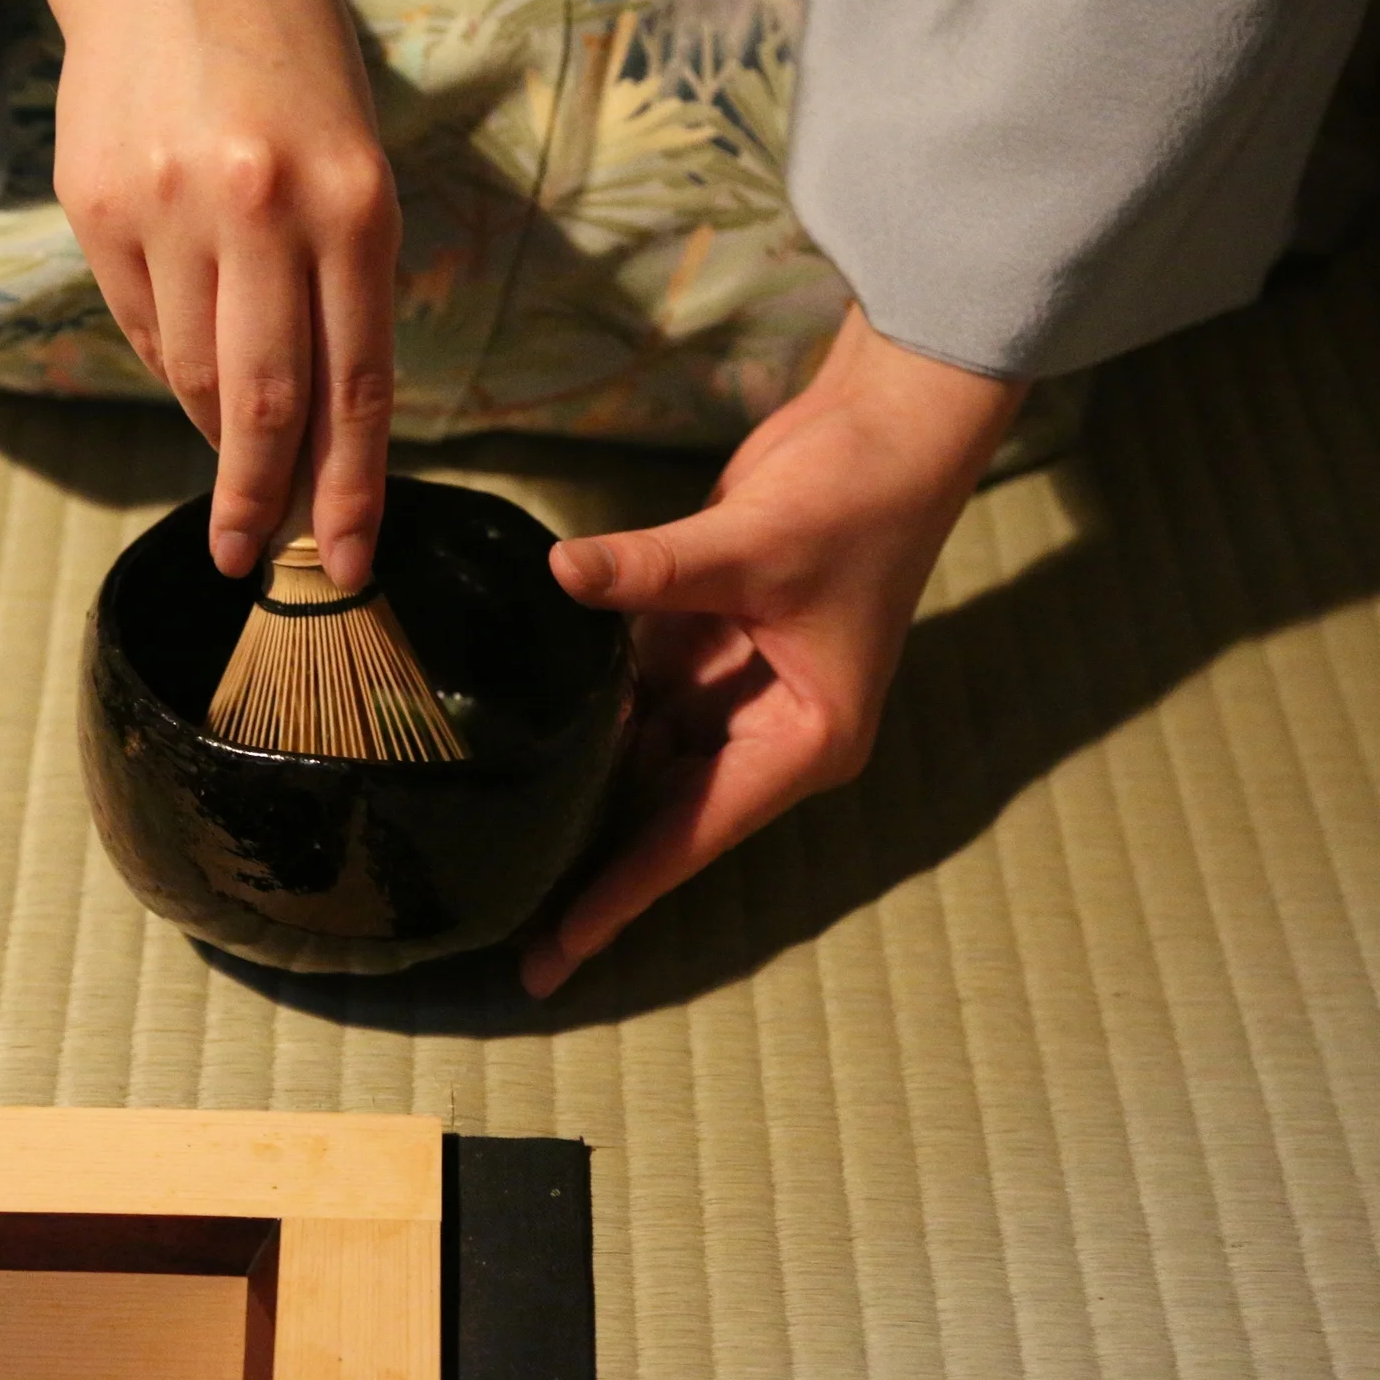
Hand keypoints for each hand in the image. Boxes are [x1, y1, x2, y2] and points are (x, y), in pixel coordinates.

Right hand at [0, 0, 396, 588]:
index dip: (351, 488)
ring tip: (230, 443)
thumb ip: (339, 290)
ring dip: (216, 427)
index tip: (349, 561)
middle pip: (266, 402)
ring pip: (195, 373)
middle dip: (264, 501)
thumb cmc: (288, 69)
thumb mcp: (353, 163)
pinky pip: (144, 325)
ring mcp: (171, 210)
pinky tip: (189, 345)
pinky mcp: (100, 210)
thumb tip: (306, 430)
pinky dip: (172, 358)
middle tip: (253, 560)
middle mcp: (262, 210)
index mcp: (352, 203)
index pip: (359, 383)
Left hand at [520, 305, 1027, 997]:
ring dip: (578, 787)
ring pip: (641, 758)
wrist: (887, 425)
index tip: (556, 954)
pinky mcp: (707, 639)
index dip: (618, 894)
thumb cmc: (853, 500)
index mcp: (801, 743)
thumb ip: (651, 569)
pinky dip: (584, 711)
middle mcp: (767, 732)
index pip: (690, 835)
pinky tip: (515, 737)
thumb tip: (560, 573)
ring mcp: (735, 687)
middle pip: (661, 813)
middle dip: (588, 860)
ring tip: (492, 845)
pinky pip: (634, 693)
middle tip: (500, 920)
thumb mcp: (752, 545)